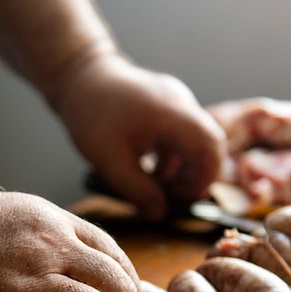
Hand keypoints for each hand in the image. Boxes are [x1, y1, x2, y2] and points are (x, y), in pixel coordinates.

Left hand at [55, 54, 226, 219]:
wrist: (79, 77)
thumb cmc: (91, 114)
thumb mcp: (109, 160)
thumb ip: (137, 190)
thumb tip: (159, 214)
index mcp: (172, 113)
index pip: (211, 146)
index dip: (205, 178)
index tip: (185, 198)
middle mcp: (182, 103)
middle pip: (210, 145)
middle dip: (195, 175)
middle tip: (170, 196)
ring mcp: (177, 102)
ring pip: (197, 141)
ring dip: (183, 168)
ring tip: (157, 185)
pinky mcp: (169, 105)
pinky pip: (183, 135)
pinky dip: (173, 156)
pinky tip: (151, 170)